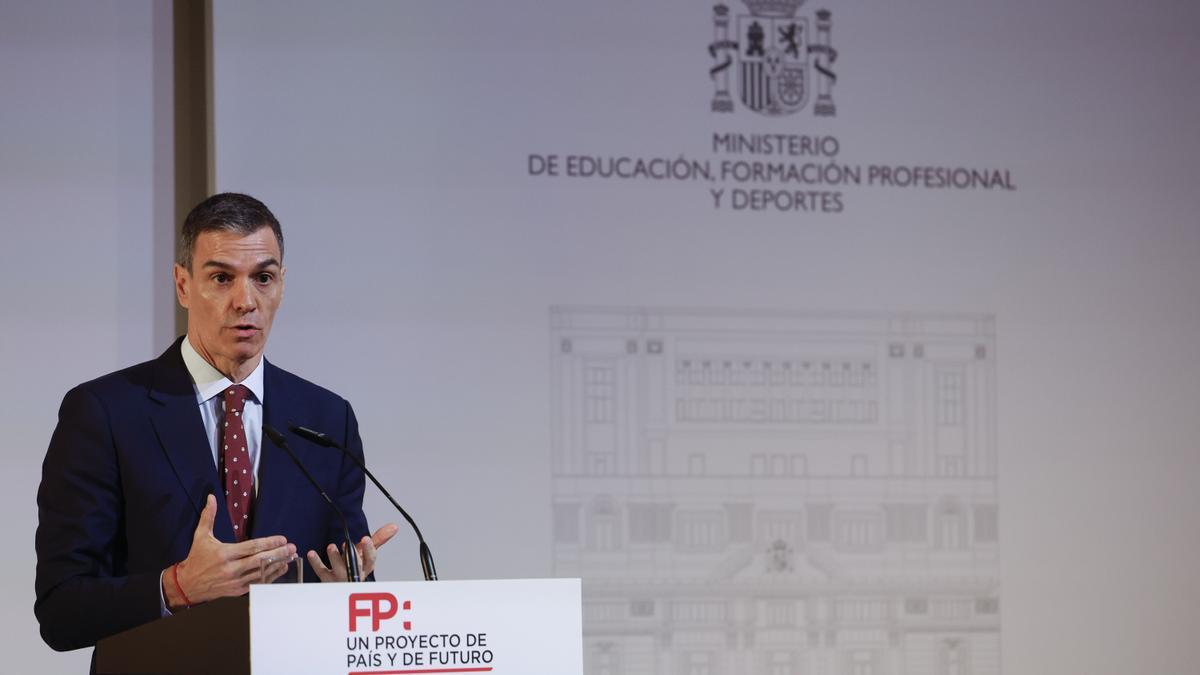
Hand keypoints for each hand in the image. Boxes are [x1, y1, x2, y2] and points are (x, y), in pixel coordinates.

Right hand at [162, 494, 296, 609]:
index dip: (269, 543)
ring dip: (278, 565)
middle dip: (278, 554)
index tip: (283, 539)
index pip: (252, 547)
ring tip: (291, 558)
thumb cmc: (196, 558)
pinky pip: (257, 584)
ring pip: (261, 573)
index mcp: (224, 553)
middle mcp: (231, 568)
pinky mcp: (236, 591)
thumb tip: (211, 497)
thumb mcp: (201, 536)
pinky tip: (280, 569)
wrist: (186, 585)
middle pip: (260, 560)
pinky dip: (270, 577)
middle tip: (292, 548)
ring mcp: (235, 581)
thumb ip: (209, 516)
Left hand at [307, 523, 399, 581]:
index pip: (370, 560)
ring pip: (338, 570)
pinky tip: (312, 553)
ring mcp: (340, 578)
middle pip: (355, 567)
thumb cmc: (356, 566)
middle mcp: (354, 574)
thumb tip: (394, 526)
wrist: (343, 582)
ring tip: (331, 547)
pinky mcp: (327, 579)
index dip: (368, 550)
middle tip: (348, 544)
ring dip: (335, 558)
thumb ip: (379, 538)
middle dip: (352, 556)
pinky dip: (316, 562)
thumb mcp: (367, 552)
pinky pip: (321, 571)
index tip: (365, 539)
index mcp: (366, 567)